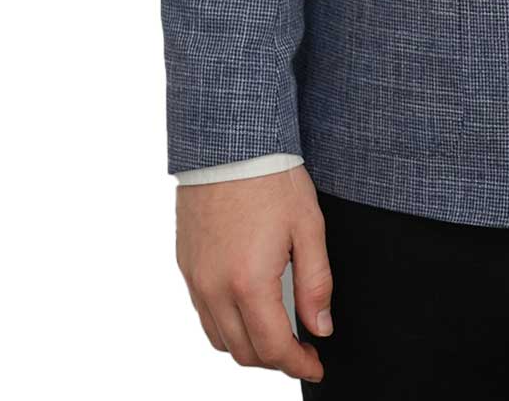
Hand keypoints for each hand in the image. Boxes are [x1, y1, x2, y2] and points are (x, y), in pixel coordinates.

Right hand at [175, 164, 332, 382]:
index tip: (316, 364)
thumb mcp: (308, 228)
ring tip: (278, 334)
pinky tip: (248, 310)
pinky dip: (227, 326)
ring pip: (220, 339)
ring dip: (249, 347)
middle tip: (302, 351)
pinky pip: (204, 314)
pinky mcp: (186, 266)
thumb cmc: (272, 179)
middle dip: (275, 361)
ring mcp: (195, 279)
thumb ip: (316, 284)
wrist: (229, 144)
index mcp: (249, 283)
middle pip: (243, 352)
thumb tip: (321, 327)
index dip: (298, 364)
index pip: (273, 348)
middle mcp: (214, 289)